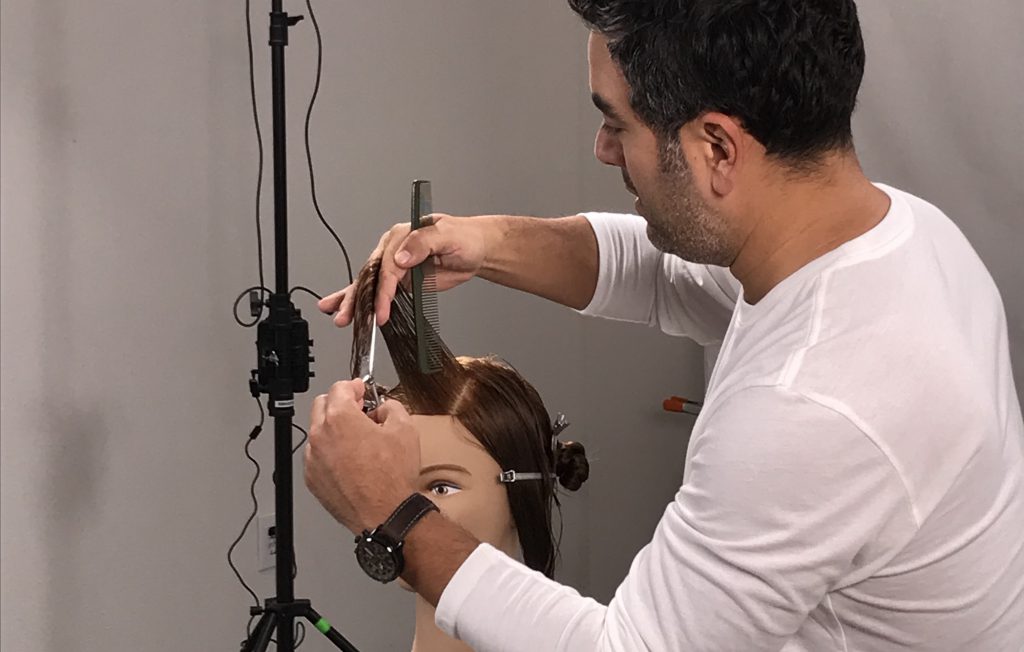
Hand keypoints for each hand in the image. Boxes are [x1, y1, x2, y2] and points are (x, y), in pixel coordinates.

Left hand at [304, 379, 419, 533]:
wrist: (385, 514)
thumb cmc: (392, 477)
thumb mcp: (405, 430)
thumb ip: (392, 408)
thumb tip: (386, 408)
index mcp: (340, 418)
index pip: (339, 387)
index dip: (353, 385)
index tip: (360, 389)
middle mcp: (320, 435)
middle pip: (322, 404)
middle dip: (340, 402)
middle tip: (359, 409)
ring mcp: (313, 458)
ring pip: (318, 432)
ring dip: (334, 429)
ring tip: (358, 439)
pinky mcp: (312, 479)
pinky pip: (317, 456)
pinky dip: (330, 452)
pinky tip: (350, 460)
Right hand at [317, 214, 490, 326]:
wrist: (475, 249)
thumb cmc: (465, 239)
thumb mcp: (448, 236)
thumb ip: (424, 243)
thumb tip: (400, 257)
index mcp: (401, 235)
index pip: (387, 265)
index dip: (383, 289)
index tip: (381, 308)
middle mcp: (392, 248)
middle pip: (370, 275)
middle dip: (357, 298)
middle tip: (347, 316)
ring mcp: (394, 264)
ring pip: (368, 284)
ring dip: (351, 301)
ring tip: (340, 317)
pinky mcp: (399, 279)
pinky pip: (377, 290)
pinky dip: (361, 301)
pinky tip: (346, 309)